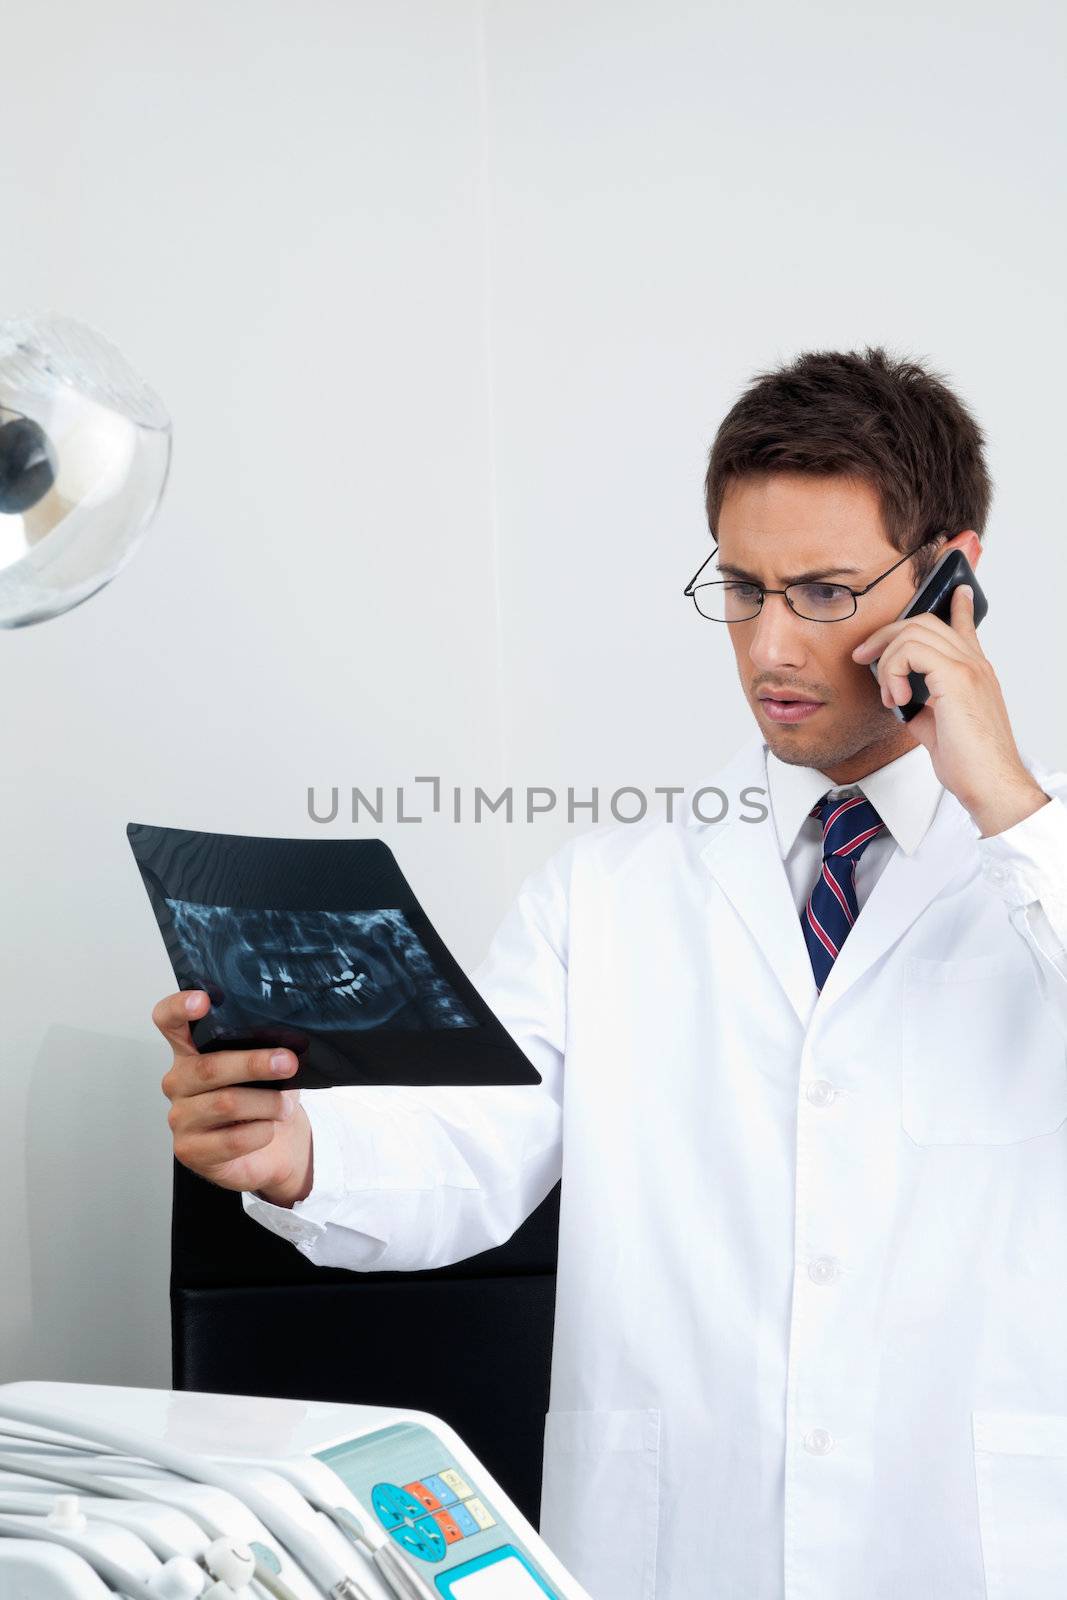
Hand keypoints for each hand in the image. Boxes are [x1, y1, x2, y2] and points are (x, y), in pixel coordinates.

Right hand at [155, 990, 313, 1207]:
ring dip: (267, 1103)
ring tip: (285, 1106)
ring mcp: (180, 1118)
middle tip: (288, 1063)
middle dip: (254, 1064)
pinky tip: (268, 1129)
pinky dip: (261, 1132)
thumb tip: (287, 1043)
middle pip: (209, 1067)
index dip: (180, 1007)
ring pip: (226, 1103)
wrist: (273, 1149)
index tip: (202, 1000)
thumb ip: (264, 1049)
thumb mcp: (265, 1068)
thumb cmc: (265, 1099)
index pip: (170, 1021)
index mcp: (191, 1052)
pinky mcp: (190, 1150)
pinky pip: (233, 1139)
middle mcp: (178, 1082)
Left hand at [850, 584, 1049, 836]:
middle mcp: (974, 663)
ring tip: (889, 695)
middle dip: (885, 635)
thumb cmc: (971, 764)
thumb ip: (919, 705)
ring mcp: (968, 667)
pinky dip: (893, 672)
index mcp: (974, 672)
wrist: (990, 785)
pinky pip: (911, 652)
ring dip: (887, 662)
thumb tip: (898, 698)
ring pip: (913, 632)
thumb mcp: (936, 727)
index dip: (957, 605)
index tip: (955, 590)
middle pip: (924, 622)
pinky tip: (897, 699)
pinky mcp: (956, 677)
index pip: (965, 626)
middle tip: (864, 657)